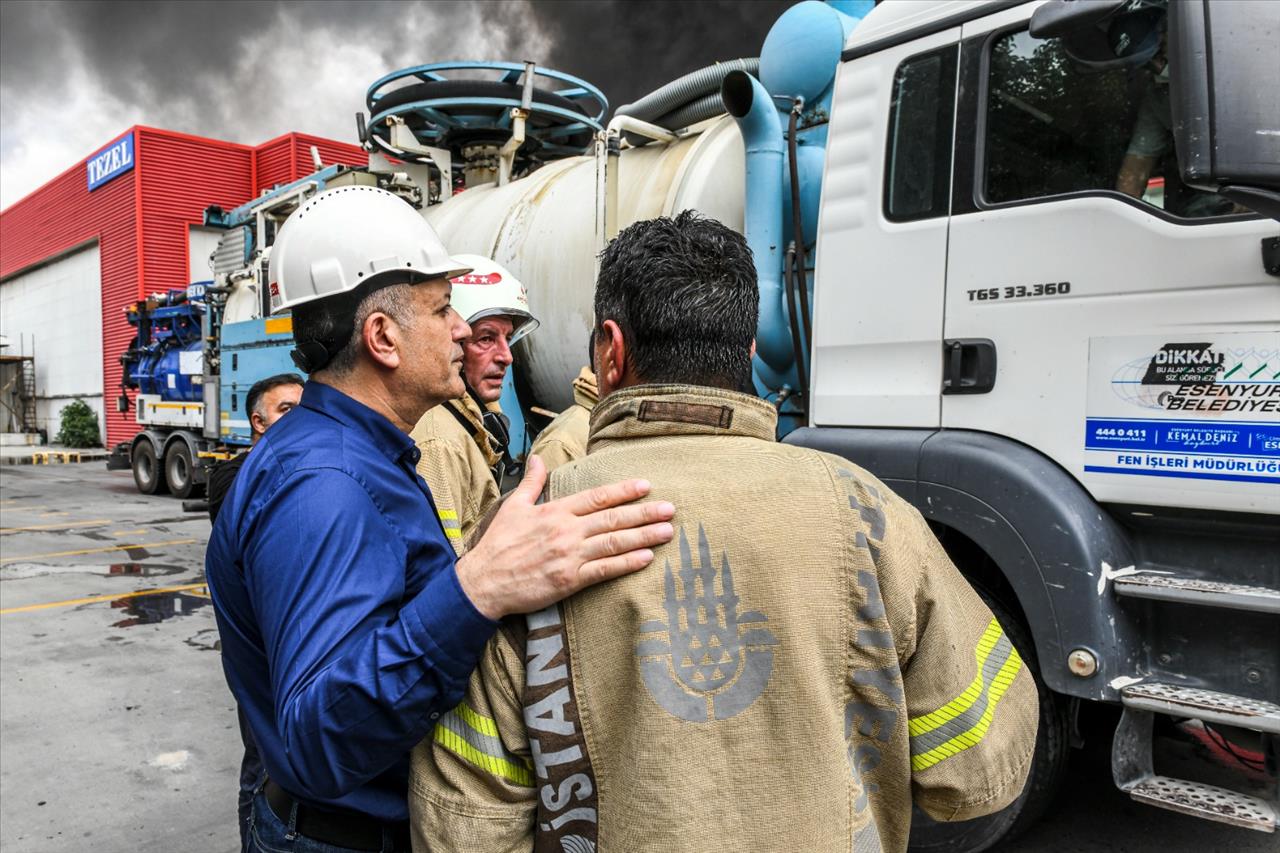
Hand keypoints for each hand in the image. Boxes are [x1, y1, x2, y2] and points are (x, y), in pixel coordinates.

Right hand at [456, 455, 674, 618]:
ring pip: (614, 542)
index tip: (645, 486)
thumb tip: (537, 458)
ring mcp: (569, 556)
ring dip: (644, 536)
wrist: (484, 582)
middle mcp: (566, 530)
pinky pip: (605, 570)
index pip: (596, 496)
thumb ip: (531, 482)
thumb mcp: (513, 507)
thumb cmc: (498, 545)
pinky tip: (646, 557)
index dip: (623, 490)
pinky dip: (627, 563)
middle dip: (644, 512)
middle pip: (613, 518)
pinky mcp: (570, 580)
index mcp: (555, 511)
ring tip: (667, 531)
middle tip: (670, 508)